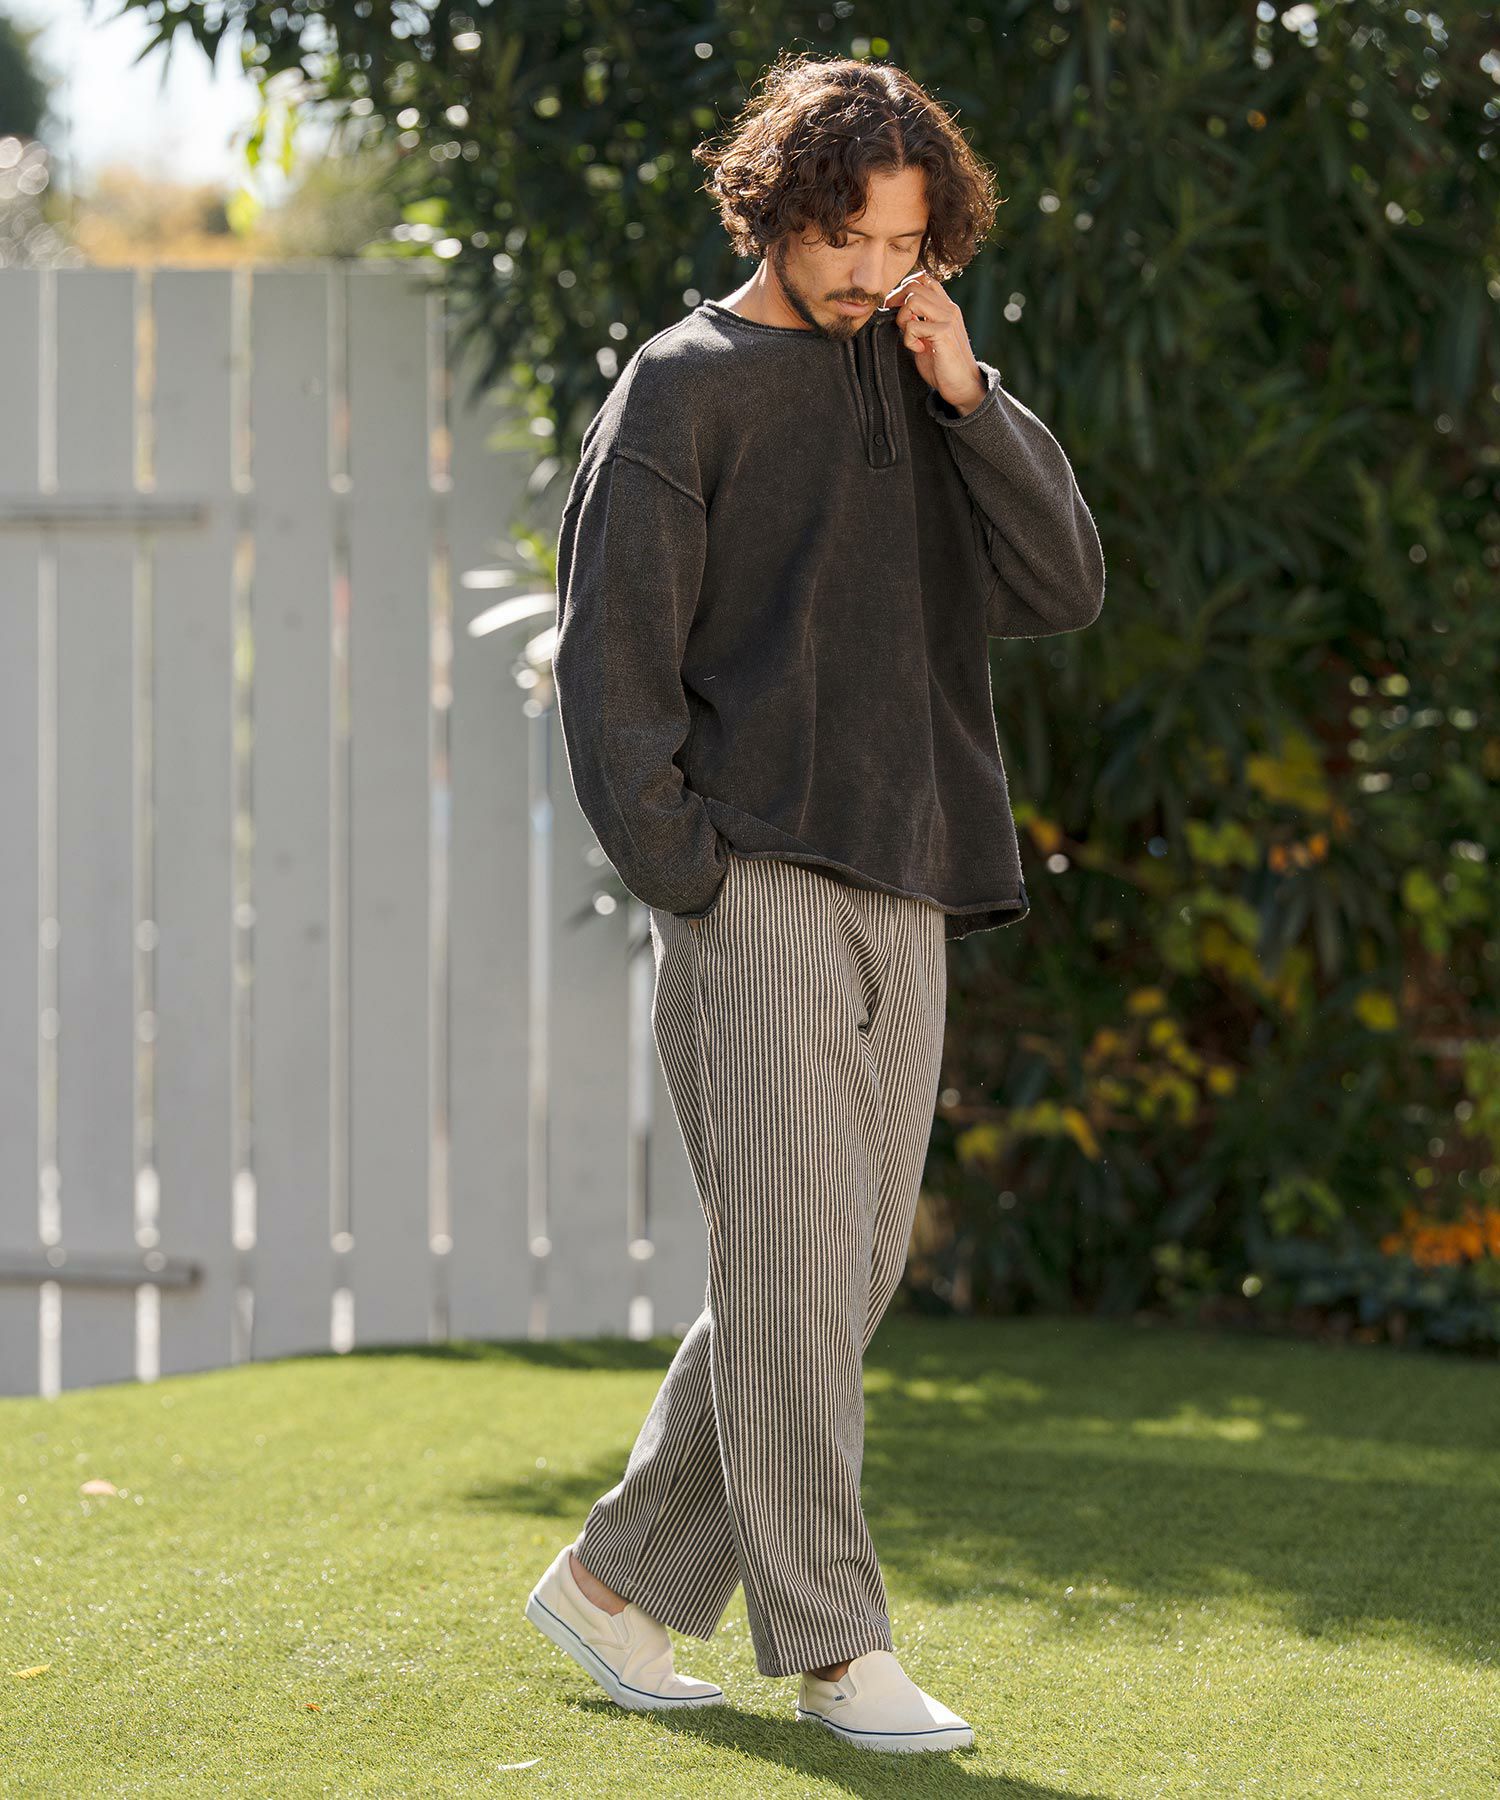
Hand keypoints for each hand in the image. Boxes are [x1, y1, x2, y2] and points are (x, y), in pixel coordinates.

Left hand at [883, 273, 986, 413]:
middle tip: (898, 324)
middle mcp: (948, 308)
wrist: (963, 385)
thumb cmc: (943, 364)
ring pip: (912, 300)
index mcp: (945, 306)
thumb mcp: (928, 336)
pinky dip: (908, 339)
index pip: (923, 279)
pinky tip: (918, 349)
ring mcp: (948, 318)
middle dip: (897, 302)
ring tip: (910, 337)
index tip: (895, 308)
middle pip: (914, 285)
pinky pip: (913, 325)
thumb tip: (895, 309)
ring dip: (902, 319)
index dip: (904, 289)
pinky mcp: (944, 332)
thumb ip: (916, 320)